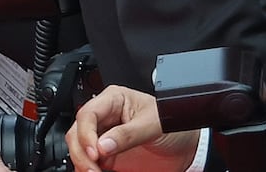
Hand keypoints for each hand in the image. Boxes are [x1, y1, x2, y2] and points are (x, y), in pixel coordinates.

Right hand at [65, 86, 199, 171]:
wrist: (187, 145)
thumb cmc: (173, 123)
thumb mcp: (153, 125)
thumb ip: (128, 134)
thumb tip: (103, 144)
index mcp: (113, 100)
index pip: (88, 113)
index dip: (86, 133)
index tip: (96, 152)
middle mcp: (104, 117)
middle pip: (77, 131)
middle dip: (81, 151)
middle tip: (93, 168)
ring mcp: (104, 136)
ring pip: (79, 147)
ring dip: (82, 162)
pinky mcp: (107, 155)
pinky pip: (89, 161)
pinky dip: (88, 168)